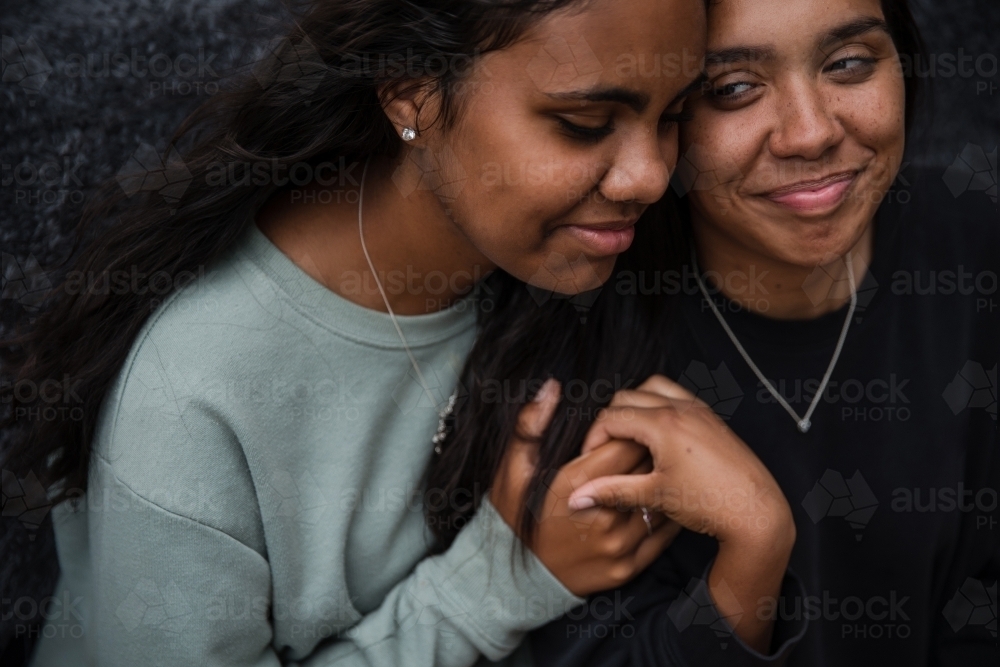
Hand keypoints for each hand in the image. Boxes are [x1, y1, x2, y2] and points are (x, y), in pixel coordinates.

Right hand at [490, 379, 680, 596]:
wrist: (512, 581)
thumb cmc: (512, 518)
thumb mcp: (512, 468)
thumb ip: (531, 426)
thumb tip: (551, 388)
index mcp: (577, 486)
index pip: (624, 443)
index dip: (627, 429)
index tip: (621, 428)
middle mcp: (604, 517)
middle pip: (646, 468)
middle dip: (646, 449)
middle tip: (640, 443)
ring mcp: (619, 546)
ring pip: (659, 501)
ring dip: (660, 481)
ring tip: (653, 470)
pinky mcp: (628, 568)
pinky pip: (662, 534)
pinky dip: (666, 514)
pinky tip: (658, 501)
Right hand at [569, 375, 795, 650]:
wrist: (756, 511)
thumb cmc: (708, 504)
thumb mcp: (653, 497)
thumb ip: (611, 490)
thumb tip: (574, 497)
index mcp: (663, 424)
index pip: (611, 418)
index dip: (592, 439)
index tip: (589, 461)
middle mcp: (680, 408)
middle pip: (626, 397)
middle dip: (609, 421)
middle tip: (605, 450)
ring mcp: (698, 409)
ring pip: (652, 388)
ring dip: (634, 406)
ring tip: (629, 437)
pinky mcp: (711, 417)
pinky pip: (676, 395)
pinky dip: (658, 405)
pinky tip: (658, 436)